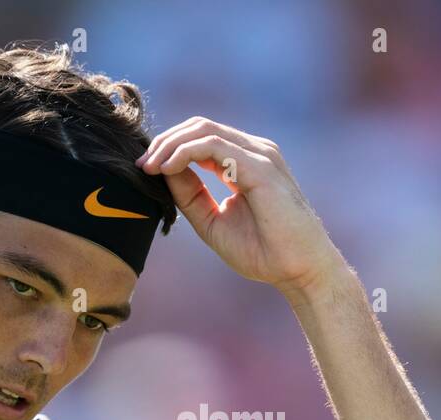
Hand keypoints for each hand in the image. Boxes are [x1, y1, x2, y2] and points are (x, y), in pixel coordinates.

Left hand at [136, 117, 347, 298]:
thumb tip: (163, 173)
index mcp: (246, 163)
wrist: (299, 271)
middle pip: (200, 127)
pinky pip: (214, 146)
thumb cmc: (265, 253)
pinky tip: (167, 168)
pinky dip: (185, 153)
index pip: (202, 138)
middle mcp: (255, 152)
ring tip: (150, 166)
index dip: (170, 148)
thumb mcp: (214, 222)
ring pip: (204, 129)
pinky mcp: (261, 166)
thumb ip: (190, 196)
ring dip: (170, 144)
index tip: (145, 169)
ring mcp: (260, 155)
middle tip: (142, 165)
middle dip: (165, 141)